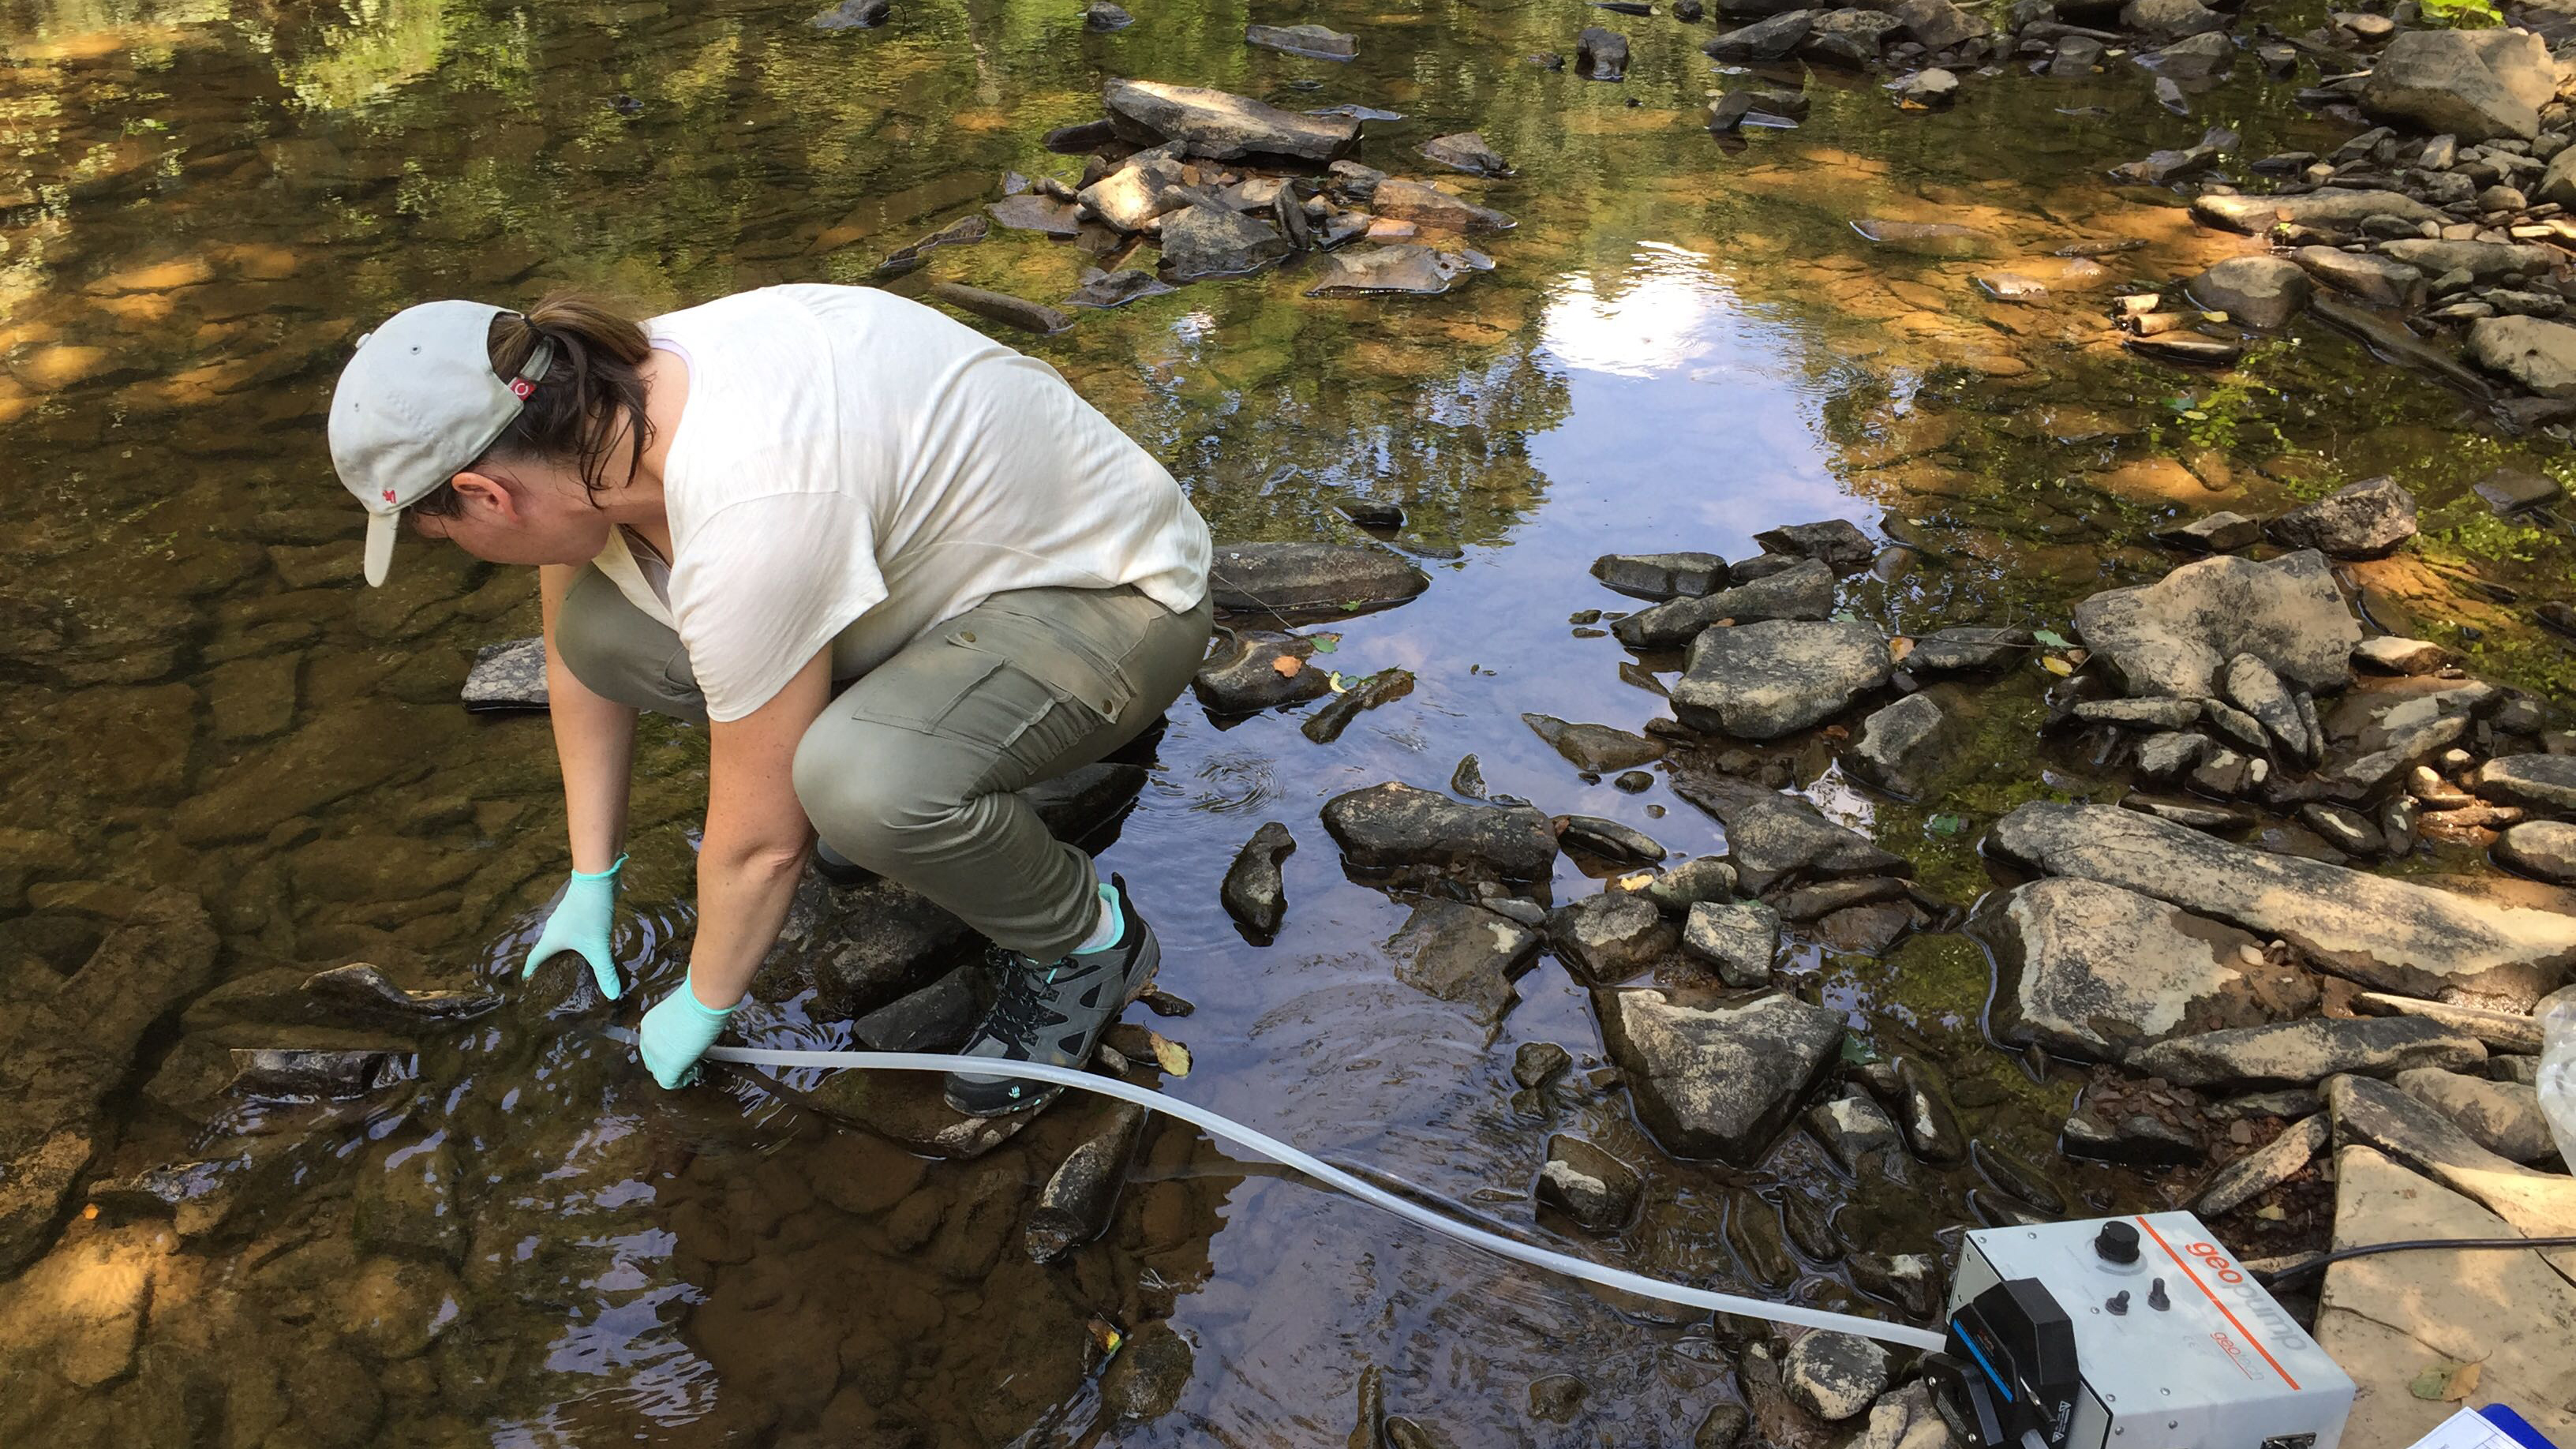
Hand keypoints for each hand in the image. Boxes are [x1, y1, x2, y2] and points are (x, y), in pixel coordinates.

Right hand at [525, 856, 624, 999]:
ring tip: (573, 969)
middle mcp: (553, 930)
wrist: (597, 879)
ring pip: (560, 942)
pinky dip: (576, 944)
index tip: (530, 985)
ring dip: (563, 954)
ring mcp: (565, 920)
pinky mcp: (577, 913)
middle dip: (549, 967)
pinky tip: (588, 949)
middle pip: (546, 952)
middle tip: (556, 983)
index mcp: (550, 939)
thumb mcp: (598, 945)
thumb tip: (612, 995)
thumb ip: (604, 971)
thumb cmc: (591, 913)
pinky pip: (572, 934)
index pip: (534, 960)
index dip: (531, 973)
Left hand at [639, 982, 735, 1088]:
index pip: (652, 1046)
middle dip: (669, 1063)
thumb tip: (687, 1038)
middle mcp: (648, 1039)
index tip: (681, 1050)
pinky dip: (682, 1080)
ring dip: (676, 1071)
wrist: (704, 1001)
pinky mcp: (668, 1065)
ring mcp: (656, 1053)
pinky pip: (669, 1082)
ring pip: (660, 1072)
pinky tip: (694, 1071)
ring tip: (693, 1064)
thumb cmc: (699, 1000)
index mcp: (649, 1024)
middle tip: (687, 1059)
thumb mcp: (683, 1014)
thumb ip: (678, 1029)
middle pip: (653, 1061)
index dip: (667, 1051)